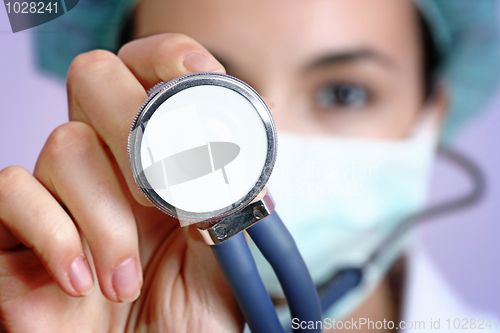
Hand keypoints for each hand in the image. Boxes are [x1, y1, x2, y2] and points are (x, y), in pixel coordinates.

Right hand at [0, 34, 243, 332]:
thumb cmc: (187, 318)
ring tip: (126, 278)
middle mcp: (107, 163)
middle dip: (132, 125)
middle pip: (95, 79)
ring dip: (107, 217)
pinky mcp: (13, 230)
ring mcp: (58, 192)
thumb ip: (229, 199)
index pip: (149, 73)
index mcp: (159, 160)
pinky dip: (56, 234)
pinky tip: (82, 280)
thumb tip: (239, 149)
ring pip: (64, 146)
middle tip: (159, 192)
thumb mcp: (224, 255)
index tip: (197, 80)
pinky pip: (12, 190)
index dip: (168, 60)